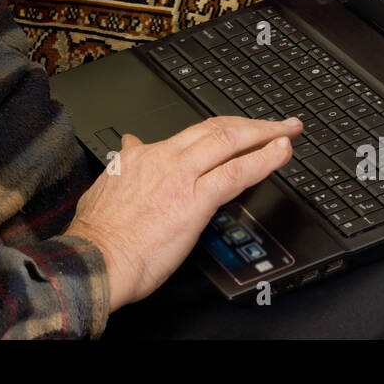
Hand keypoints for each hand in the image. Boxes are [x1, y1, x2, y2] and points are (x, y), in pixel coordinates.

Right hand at [64, 115, 302, 311]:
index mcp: (143, 155)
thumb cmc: (98, 235)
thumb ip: (126, 164)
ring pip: (230, 141)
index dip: (221, 130)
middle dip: (251, 124)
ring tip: (287, 132)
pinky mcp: (195, 200)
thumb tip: (130, 145)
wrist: (95, 259)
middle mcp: (164, 157)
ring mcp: (182, 176)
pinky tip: (281, 154)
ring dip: (265, 134)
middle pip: (216, 128)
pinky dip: (264, 159)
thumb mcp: (106, 185)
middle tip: (276, 123)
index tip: (237, 130)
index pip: (192, 134)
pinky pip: (237, 173)